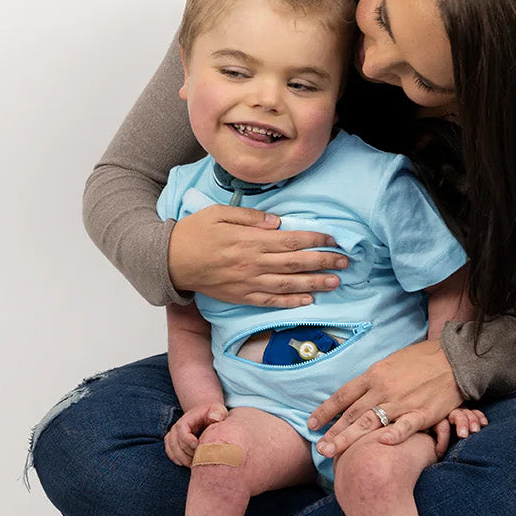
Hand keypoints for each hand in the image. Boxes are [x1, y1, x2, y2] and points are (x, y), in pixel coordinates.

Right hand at [164, 401, 227, 466]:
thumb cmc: (214, 414)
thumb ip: (218, 412)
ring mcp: (174, 434)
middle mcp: (178, 426)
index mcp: (188, 418)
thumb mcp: (218, 410)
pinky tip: (184, 464)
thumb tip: (214, 417)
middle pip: (175, 441)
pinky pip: (169, 451)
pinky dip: (175, 458)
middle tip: (199, 458)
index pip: (181, 429)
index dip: (188, 439)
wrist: (207, 415)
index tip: (198, 446)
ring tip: (193, 465)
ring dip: (181, 458)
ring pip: (171, 448)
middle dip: (186, 452)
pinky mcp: (174, 441)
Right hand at [167, 204, 347, 307]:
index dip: (315, 240)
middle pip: (295, 264)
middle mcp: (252, 263)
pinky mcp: (241, 296)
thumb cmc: (194, 232)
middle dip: (323, 262)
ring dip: (314, 284)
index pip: (290, 241)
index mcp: (249, 240)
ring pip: (287, 285)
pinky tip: (308, 300)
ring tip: (335, 282)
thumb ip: (250, 217)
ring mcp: (247, 283)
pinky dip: (290, 302)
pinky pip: (270, 301)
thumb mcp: (220, 213)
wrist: (170, 260)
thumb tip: (277, 222)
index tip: (333, 239)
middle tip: (345, 262)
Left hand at [310, 340, 465, 459]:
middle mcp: (383, 389)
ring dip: (349, 439)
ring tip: (333, 452)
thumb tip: (354, 394)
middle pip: (352, 413)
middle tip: (319, 449)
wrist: (453, 359)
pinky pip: (406, 426)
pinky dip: (394, 435)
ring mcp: (402, 402)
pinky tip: (381, 444)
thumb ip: (372, 380)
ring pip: (370, 422)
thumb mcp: (390, 363)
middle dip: (333, 432)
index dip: (326, 411)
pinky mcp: (422, 413)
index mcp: (374, 375)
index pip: (343, 395)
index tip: (312, 425)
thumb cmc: (420, 360)